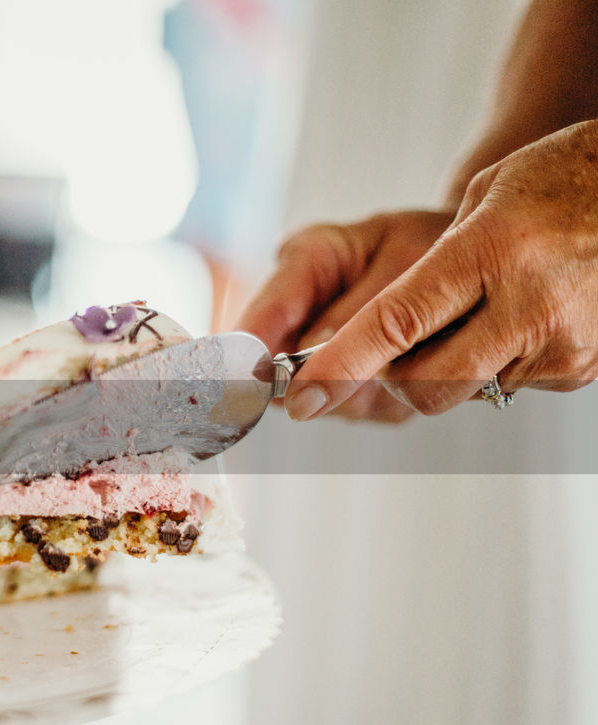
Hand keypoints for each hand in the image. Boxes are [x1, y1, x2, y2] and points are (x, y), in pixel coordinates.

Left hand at [279, 120, 597, 419]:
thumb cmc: (563, 180)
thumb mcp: (487, 194)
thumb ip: (428, 263)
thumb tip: (370, 330)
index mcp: (491, 251)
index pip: (397, 323)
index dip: (341, 365)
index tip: (301, 397)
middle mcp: (528, 306)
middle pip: (423, 381)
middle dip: (388, 376)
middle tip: (386, 346)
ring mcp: (559, 346)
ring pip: (462, 390)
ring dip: (443, 366)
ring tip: (474, 310)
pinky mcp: (580, 371)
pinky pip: (506, 384)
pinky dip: (492, 362)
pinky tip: (515, 317)